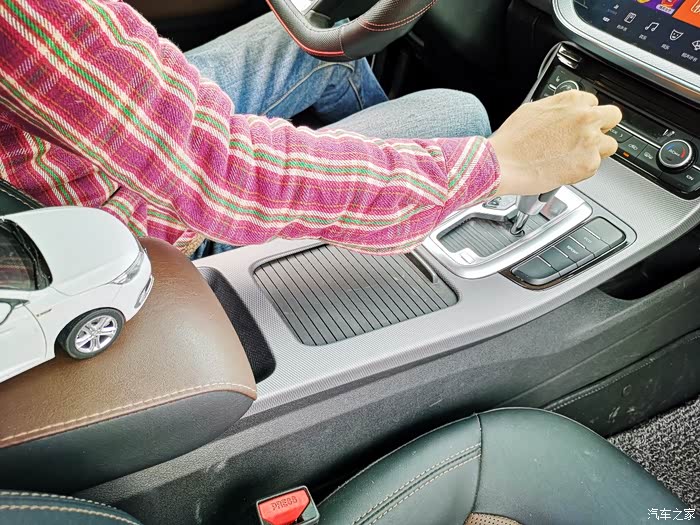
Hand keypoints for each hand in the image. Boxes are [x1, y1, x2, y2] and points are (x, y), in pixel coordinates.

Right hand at [489, 91, 621, 196]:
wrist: (502, 164)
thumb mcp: (534, 109)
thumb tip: (564, 114)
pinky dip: (581, 170)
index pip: (594, 103)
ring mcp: (590, 141)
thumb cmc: (511, 140)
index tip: (577, 125)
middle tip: (586, 139)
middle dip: (602, 128)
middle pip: (613, 117)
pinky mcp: (588, 164)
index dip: (585, 115)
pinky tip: (563, 168)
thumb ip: (558, 109)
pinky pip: (595, 166)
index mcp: (572, 100)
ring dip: (595, 151)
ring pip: (609, 145)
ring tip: (572, 157)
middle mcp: (585, 117)